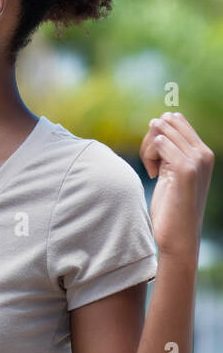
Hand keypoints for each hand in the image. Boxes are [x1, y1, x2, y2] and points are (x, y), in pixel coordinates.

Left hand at [140, 112, 213, 259]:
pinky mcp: (186, 169)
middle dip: (150, 138)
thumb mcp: (171, 171)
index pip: (175, 119)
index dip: (155, 132)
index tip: (152, 155)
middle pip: (166, 122)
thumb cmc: (170, 204)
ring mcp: (197, 160)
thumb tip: (157, 121)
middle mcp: (204, 153)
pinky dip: (148, 155)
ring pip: (160, 132)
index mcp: (203, 151)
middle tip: (149, 162)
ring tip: (153, 169)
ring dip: (147, 149)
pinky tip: (153, 174)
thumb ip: (169, 148)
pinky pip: (160, 143)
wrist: (178, 233)